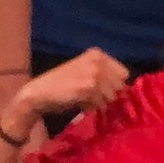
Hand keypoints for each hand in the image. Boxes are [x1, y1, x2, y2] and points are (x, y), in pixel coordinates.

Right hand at [4, 49, 128, 136]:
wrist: (38, 93)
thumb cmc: (62, 85)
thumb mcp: (85, 73)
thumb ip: (104, 77)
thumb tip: (125, 91)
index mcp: (97, 54)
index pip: (124, 73)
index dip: (116, 86)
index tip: (103, 92)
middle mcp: (97, 60)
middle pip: (120, 85)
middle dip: (109, 96)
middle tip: (92, 99)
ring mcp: (94, 73)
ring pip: (112, 96)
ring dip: (100, 103)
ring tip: (84, 101)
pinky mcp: (88, 87)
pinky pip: (102, 104)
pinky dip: (93, 108)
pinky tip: (80, 105)